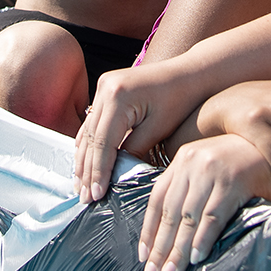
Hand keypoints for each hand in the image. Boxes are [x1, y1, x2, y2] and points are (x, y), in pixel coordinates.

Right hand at [75, 62, 197, 203]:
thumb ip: (135, 149)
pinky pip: (92, 122)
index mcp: (118, 96)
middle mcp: (105, 88)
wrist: (190, 73)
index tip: (97, 195)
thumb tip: (117, 173)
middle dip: (87, 171)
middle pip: (91, 138)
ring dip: (84, 160)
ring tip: (81, 186)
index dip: (99, 172)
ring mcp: (103, 87)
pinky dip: (88, 143)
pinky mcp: (105, 89)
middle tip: (85, 197)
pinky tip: (84, 162)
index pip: (103, 143)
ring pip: (87, 131)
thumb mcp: (159, 128)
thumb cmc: (181, 98)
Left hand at [139, 134, 270, 270]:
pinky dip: (202, 239)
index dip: (149, 230)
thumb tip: (171, 232)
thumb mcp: (209, 168)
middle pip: (169, 212)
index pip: (157, 199)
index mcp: (182, 159)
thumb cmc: (241, 161)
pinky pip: (212, 216)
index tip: (144, 256)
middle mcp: (192, 163)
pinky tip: (196, 258)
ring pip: (188, 218)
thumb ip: (190, 189)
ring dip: (177, 250)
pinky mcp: (233, 182)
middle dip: (160, 248)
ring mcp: (212, 171)